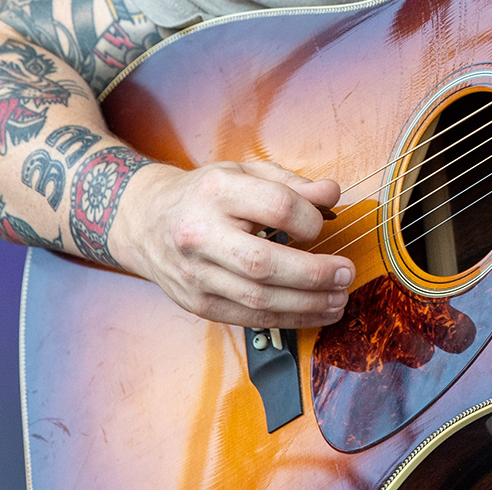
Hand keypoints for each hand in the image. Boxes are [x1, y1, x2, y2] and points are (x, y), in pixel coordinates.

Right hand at [113, 161, 353, 328]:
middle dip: (314, 273)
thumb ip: (291, 183)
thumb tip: (332, 194)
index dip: (310, 219)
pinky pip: (249, 319)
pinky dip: (287, 319)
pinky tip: (313, 312)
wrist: (145, 221)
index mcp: (216, 192)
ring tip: (338, 299)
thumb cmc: (204, 194)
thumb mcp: (244, 172)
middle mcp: (201, 235)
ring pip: (258, 299)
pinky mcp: (197, 304)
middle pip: (264, 263)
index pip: (276, 207)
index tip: (323, 224)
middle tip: (346, 273)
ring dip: (307, 304)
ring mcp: (196, 275)